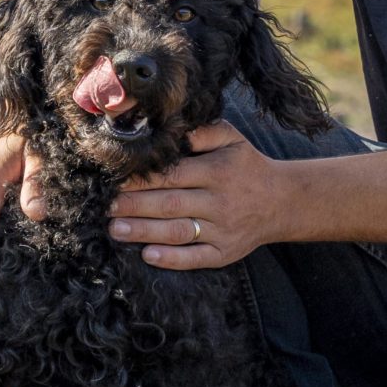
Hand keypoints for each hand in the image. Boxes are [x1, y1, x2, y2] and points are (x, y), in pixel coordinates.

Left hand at [105, 123, 284, 269]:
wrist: (283, 201)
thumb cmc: (247, 166)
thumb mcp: (232, 139)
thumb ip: (203, 131)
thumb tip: (173, 128)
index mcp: (218, 171)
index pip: (173, 175)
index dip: (142, 178)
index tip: (113, 179)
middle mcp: (220, 201)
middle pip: (171, 204)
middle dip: (134, 206)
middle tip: (103, 207)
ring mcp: (223, 230)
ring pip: (179, 232)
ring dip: (145, 232)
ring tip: (115, 230)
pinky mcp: (225, 253)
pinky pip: (196, 258)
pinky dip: (172, 258)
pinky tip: (148, 255)